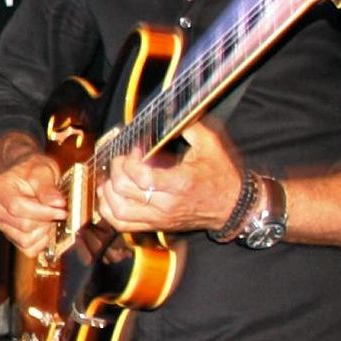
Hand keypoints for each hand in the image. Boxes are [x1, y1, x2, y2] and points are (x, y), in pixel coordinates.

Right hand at [0, 144, 68, 256]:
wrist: (26, 176)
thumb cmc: (33, 171)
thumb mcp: (43, 170)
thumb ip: (48, 187)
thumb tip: (57, 203)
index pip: (18, 207)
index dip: (43, 212)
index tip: (62, 210)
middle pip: (24, 226)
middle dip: (46, 220)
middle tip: (59, 211)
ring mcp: (1, 224)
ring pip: (26, 240)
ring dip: (44, 232)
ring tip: (51, 217)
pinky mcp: (10, 236)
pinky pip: (28, 249)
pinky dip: (41, 241)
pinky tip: (46, 227)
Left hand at [99, 120, 243, 234]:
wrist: (232, 207)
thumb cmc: (221, 176)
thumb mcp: (210, 145)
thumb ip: (189, 127)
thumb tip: (168, 115)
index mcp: (179, 184)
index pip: (141, 176)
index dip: (130, 159)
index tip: (136, 148)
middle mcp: (166, 204)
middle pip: (124, 190)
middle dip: (116, 169)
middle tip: (122, 159)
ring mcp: (159, 218)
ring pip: (118, 210)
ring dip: (108, 191)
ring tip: (113, 176)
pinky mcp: (156, 225)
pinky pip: (122, 225)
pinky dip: (108, 211)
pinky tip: (109, 196)